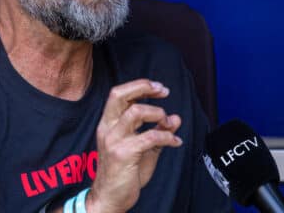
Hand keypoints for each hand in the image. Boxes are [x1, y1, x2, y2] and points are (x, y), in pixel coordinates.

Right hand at [86, 79, 182, 212]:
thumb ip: (158, 131)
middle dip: (143, 87)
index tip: (159, 88)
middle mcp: (107, 128)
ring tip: (167, 122)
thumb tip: (175, 117)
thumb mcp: (144, 148)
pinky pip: (150, 137)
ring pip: (135, 112)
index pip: (118, 93)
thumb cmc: (123, 173)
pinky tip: (175, 141)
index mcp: (108, 123)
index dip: (140, 86)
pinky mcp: (123, 154)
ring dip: (157, 113)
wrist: (109, 198)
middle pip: (119, 94)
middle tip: (162, 91)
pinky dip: (167, 136)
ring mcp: (114, 140)